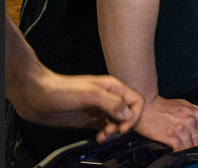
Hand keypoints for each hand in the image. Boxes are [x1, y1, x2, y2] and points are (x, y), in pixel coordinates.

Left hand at [13, 69, 143, 143]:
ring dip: (115, 132)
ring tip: (103, 136)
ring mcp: (98, 109)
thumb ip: (111, 102)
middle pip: (128, 114)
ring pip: (118, 123)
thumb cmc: (59, 90)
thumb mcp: (89, 94)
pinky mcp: (89, 119)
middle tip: (110, 132)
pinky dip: (106, 135)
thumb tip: (128, 114)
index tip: (123, 126)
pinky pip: (106, 128)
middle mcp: (108, 98)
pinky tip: (99, 137)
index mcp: (112, 87)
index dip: (134, 115)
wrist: (35, 96)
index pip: (136, 101)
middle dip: (123, 126)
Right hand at [133, 96, 197, 150]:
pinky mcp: (171, 137)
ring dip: (188, 149)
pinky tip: (177, 150)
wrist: (147, 107)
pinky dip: (180, 152)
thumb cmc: (164, 106)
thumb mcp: (186, 104)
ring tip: (184, 148)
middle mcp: (190, 121)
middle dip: (197, 146)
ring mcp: (181, 130)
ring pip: (191, 146)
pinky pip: (180, 149)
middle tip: (192, 147)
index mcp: (196, 114)